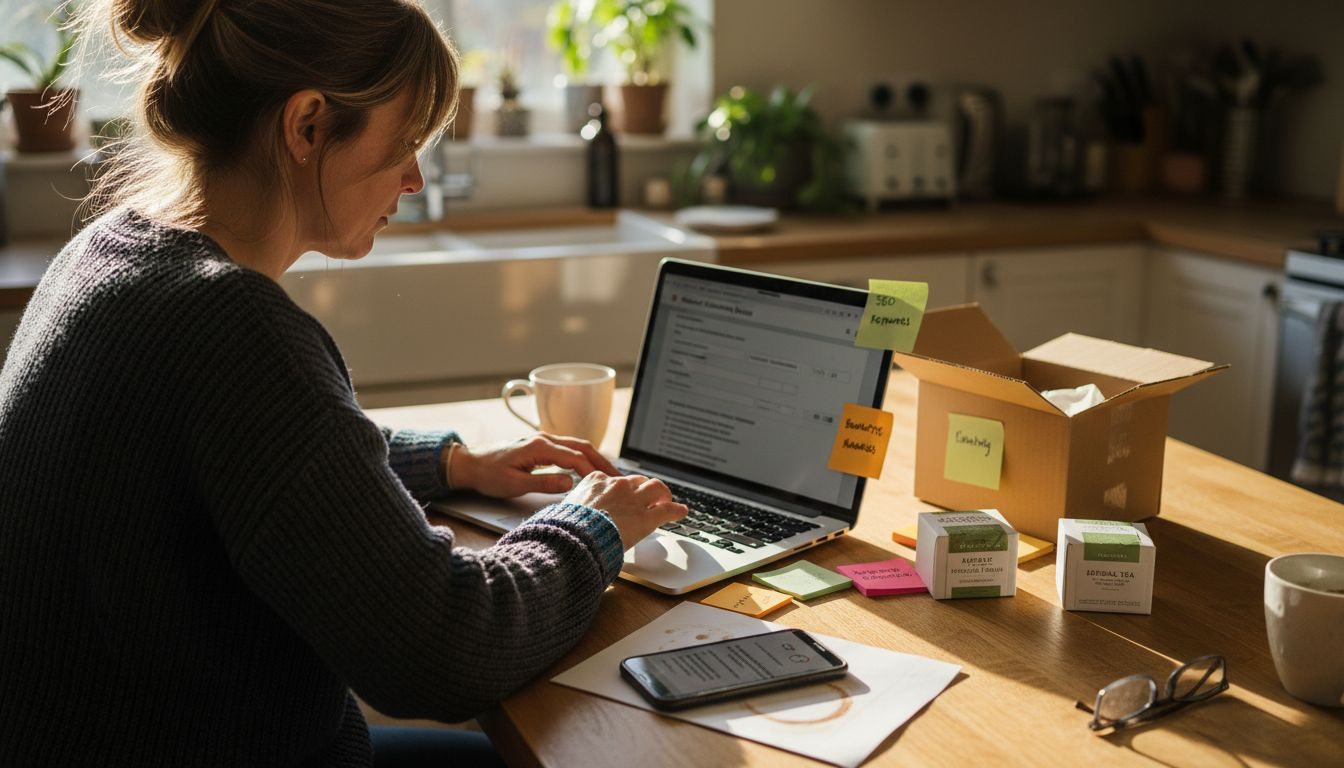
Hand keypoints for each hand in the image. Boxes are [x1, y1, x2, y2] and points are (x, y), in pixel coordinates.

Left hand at [448, 433, 619, 497]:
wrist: (469, 463)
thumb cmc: (488, 474)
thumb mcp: (515, 484)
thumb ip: (544, 483)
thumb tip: (570, 483)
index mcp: (539, 447)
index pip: (575, 457)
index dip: (594, 471)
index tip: (607, 484)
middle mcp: (544, 439)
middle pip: (582, 447)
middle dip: (603, 461)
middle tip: (619, 477)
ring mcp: (542, 441)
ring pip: (577, 445)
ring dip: (595, 458)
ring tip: (610, 473)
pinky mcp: (540, 446)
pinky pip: (568, 448)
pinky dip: (583, 457)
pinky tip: (589, 468)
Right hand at [561, 472, 687, 550]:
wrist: (574, 539)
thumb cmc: (566, 529)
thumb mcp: (565, 510)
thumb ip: (573, 507)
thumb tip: (565, 513)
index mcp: (596, 481)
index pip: (615, 479)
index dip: (623, 487)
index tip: (625, 494)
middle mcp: (617, 485)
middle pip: (638, 480)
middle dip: (645, 488)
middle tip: (650, 497)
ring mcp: (633, 499)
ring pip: (656, 487)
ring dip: (663, 494)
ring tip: (667, 501)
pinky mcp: (646, 517)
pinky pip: (668, 509)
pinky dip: (677, 510)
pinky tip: (681, 512)